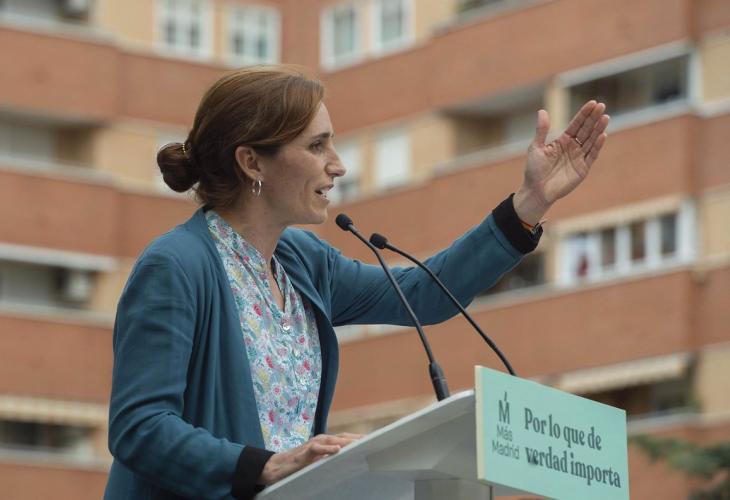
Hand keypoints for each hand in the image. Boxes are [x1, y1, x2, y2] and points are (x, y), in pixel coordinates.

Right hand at [258, 433, 363, 485]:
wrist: (278, 467)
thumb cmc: (299, 465)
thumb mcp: (318, 462)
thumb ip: (330, 459)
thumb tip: (346, 461)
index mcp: (325, 443)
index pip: (345, 439)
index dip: (357, 439)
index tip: (372, 441)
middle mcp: (321, 440)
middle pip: (342, 437)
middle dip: (356, 438)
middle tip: (371, 441)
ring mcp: (313, 444)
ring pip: (332, 440)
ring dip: (346, 441)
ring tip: (359, 443)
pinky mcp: (304, 451)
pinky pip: (318, 448)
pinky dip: (328, 448)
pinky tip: (337, 449)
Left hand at [514, 101, 609, 224]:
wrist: (536, 191)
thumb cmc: (534, 170)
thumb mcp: (536, 147)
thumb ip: (541, 130)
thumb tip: (542, 111)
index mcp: (563, 141)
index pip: (576, 124)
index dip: (584, 114)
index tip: (592, 103)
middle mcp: (573, 148)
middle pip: (586, 130)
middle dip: (594, 118)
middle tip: (602, 106)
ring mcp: (579, 158)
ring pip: (591, 141)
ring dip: (598, 129)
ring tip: (605, 117)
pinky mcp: (582, 169)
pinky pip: (591, 156)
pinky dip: (597, 146)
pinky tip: (602, 135)